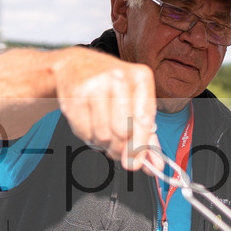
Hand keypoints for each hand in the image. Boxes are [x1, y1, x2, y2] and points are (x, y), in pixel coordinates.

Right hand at [52, 49, 161, 170]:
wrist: (75, 66)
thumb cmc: (110, 86)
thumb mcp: (134, 102)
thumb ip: (147, 134)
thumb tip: (155, 164)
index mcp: (141, 77)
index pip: (145, 121)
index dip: (141, 146)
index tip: (137, 161)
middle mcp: (119, 78)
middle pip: (123, 132)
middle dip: (121, 149)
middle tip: (118, 151)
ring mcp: (95, 86)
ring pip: (103, 136)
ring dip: (103, 144)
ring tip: (103, 133)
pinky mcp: (74, 96)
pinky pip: (84, 133)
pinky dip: (88, 137)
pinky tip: (90, 125)